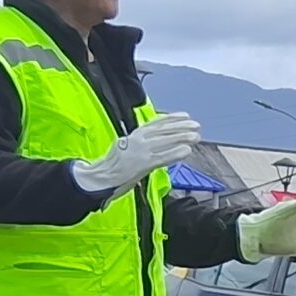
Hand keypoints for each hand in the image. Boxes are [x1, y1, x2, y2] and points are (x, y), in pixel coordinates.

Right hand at [70, 112, 202, 194]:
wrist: (99, 179)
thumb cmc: (113, 168)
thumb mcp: (126, 149)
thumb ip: (142, 145)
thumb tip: (159, 143)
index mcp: (133, 136)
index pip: (155, 123)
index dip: (171, 119)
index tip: (184, 116)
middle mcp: (136, 140)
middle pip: (162, 130)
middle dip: (180, 127)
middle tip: (196, 125)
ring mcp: (139, 151)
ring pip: (164, 141)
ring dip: (182, 138)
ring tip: (195, 136)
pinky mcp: (142, 164)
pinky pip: (162, 157)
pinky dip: (175, 153)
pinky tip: (186, 150)